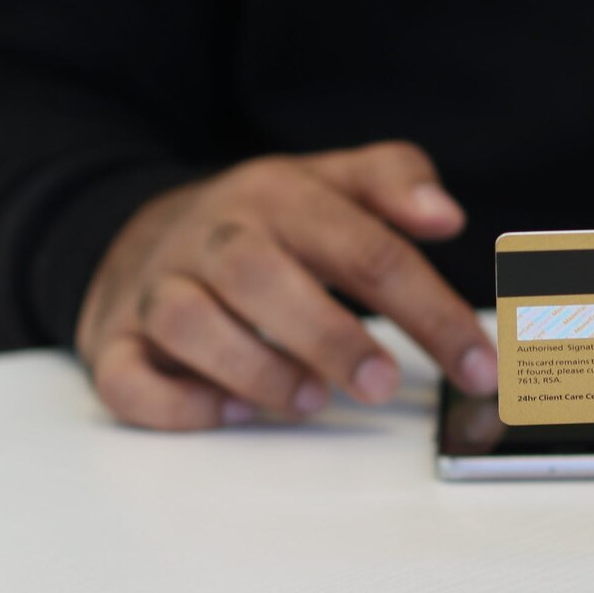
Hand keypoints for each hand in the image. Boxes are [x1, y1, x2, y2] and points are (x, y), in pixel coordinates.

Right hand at [76, 142, 496, 428]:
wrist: (142, 229)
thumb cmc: (263, 222)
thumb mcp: (331, 182)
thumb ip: (394, 181)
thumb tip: (446, 213)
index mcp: (279, 195)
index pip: (367, 249)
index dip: (432, 312)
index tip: (478, 366)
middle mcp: (214, 237)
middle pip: (261, 276)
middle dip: (328, 337)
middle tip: (381, 385)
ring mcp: (158, 288)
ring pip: (188, 323)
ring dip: (254, 370)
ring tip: (310, 401)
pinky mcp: (115, 340)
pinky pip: (126, 375)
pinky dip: (176, 404)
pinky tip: (230, 411)